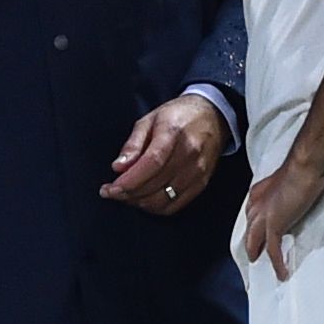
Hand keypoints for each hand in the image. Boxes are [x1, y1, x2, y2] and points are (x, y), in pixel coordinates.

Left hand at [101, 93, 226, 214]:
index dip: (129, 181)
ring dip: (140, 202)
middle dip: (128, 194)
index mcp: (173, 132)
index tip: (111, 189)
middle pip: (155, 184)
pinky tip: (144, 200)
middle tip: (112, 192)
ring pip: (163, 200)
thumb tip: (118, 167)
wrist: (212, 117)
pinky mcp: (201, 183)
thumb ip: (133, 144)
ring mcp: (198, 171)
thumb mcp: (149, 120)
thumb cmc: (178, 116)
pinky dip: (156, 207)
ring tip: (126, 195)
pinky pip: (175, 206)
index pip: (152, 163)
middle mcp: (189, 153)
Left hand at [236, 136, 323, 268]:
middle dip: (251, 233)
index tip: (260, 220)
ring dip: (256, 248)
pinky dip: (277, 262)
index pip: (256, 200)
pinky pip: (273, 249)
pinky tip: (282, 274)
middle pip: (251, 220)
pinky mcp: (274, 226)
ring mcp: (266, 213)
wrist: (311, 163)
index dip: (256, 211)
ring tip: (259, 261)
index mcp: (270, 184)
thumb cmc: (319, 157)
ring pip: (255, 237)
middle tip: (254, 247)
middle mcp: (263, 200)